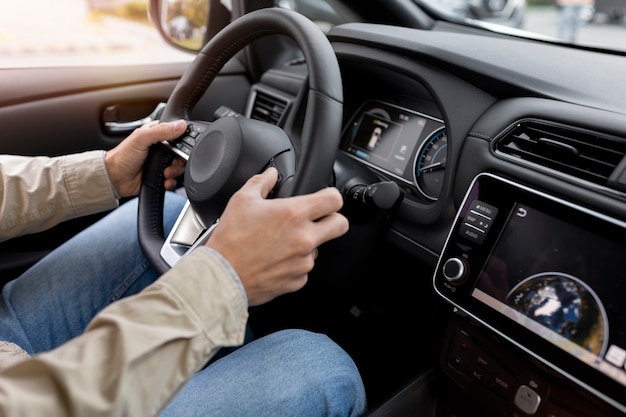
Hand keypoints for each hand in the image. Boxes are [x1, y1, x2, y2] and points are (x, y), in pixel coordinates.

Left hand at [105, 120, 187, 197]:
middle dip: (180, 161)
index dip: (183, 141)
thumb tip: (180, 125)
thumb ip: (161, 131)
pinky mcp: (162, 175)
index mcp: (158, 134)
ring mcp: (162, 162)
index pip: (178, 134)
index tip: (182, 148)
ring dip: (176, 172)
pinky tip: (165, 181)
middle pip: (182, 153)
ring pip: (180, 167)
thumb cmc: (122, 156)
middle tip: (172, 163)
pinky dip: (172, 182)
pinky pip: (175, 179)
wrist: (114, 179)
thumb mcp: (141, 138)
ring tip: (166, 174)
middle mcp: (162, 148)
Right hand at [206, 168, 348, 305]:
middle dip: (332, 219)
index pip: (334, 200)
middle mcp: (305, 238)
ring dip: (307, 244)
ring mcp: (303, 261)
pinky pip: (304, 269)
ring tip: (281, 243)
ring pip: (319, 248)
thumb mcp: (242, 200)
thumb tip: (269, 174)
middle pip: (340, 225)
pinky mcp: (297, 280)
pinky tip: (275, 260)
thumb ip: (261, 182)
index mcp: (294, 214)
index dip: (331, 196)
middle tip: (317, 219)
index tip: (325, 199)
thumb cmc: (230, 240)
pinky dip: (294, 264)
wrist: (222, 276)